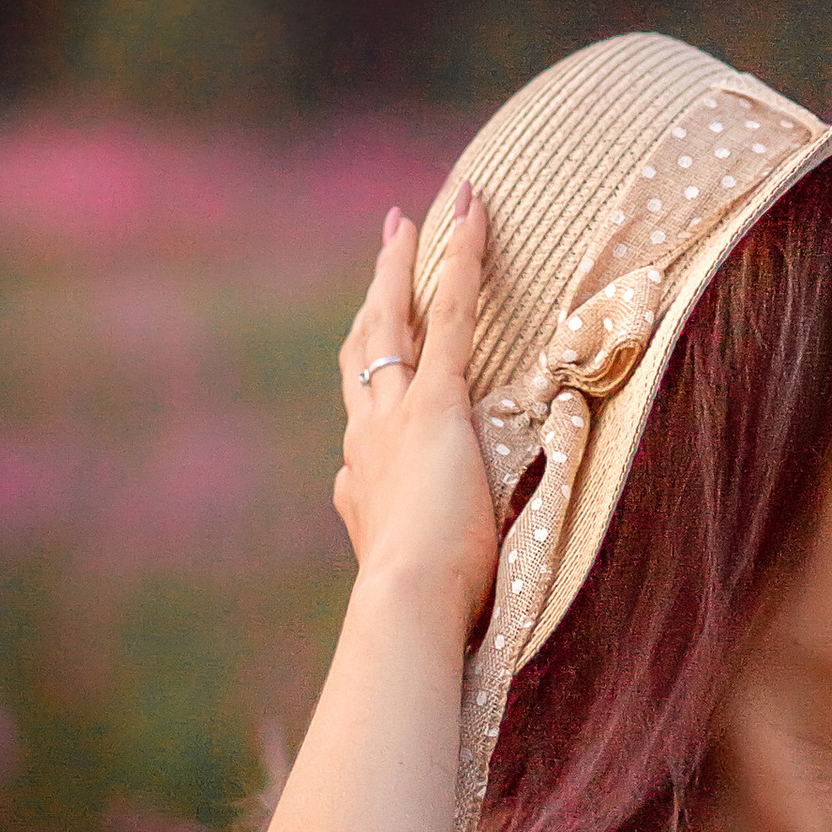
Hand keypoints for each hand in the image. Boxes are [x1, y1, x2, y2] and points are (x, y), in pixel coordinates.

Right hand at [333, 193, 499, 621]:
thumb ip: (415, 557)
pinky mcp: (436, 405)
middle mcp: (365, 438)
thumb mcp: (414, 579)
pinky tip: (472, 217)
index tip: (378, 347)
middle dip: (375, 296)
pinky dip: (460, 263)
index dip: (372, 373)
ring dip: (400, 267)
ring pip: (391, 322)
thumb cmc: (424, 613)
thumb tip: (424, 559)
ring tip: (409, 221)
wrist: (405, 606)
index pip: (364, 413)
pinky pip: (448, 317)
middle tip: (386, 246)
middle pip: (365, 350)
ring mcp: (394, 417)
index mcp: (360, 483)